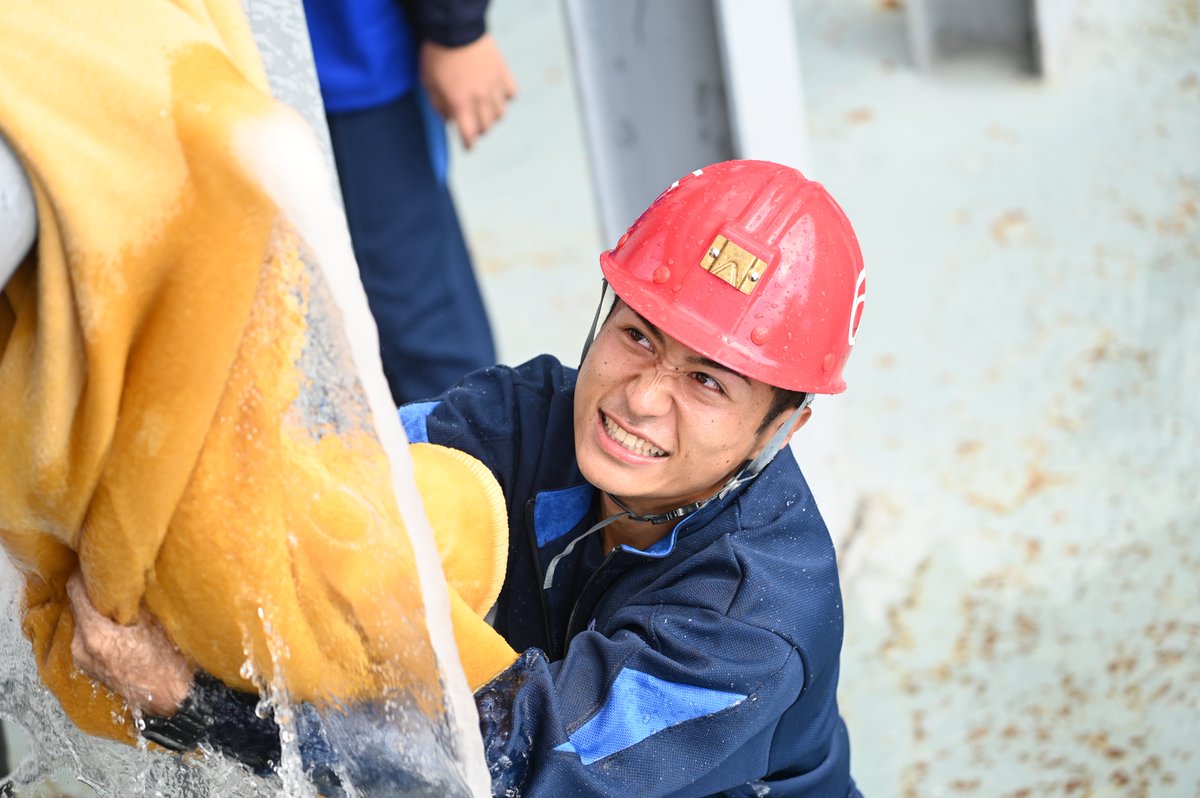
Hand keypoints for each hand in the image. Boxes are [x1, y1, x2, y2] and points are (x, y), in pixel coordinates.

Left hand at [67, 571, 193, 716]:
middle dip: (96, 592)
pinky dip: (101, 628)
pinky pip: (89, 637)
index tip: (101, 562)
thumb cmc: (171, 661)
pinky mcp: (90, 667)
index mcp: (95, 632)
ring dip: (99, 611)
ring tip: (124, 606)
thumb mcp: (156, 619)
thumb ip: (135, 595)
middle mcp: (81, 646)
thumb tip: (127, 569)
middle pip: (78, 604)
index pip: (75, 587)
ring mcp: (83, 659)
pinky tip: (123, 627)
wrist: (174, 699)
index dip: (87, 570)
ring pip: (84, 621)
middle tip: (118, 583)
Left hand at [420, 34, 516, 149]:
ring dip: (493, 117)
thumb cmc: (437, 55)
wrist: (454, 26)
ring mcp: (494, 85)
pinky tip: (498, 95)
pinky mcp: (503, 72)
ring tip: (485, 111)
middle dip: (479, 130)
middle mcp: (480, 98)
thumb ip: (438, 105)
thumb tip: (449, 119)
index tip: (469, 147)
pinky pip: (511, 94)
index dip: (469, 144)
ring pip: (501, 113)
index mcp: (459, 102)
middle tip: (473, 126)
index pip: (469, 134)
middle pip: (487, 127)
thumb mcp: (428, 83)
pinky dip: (506, 98)